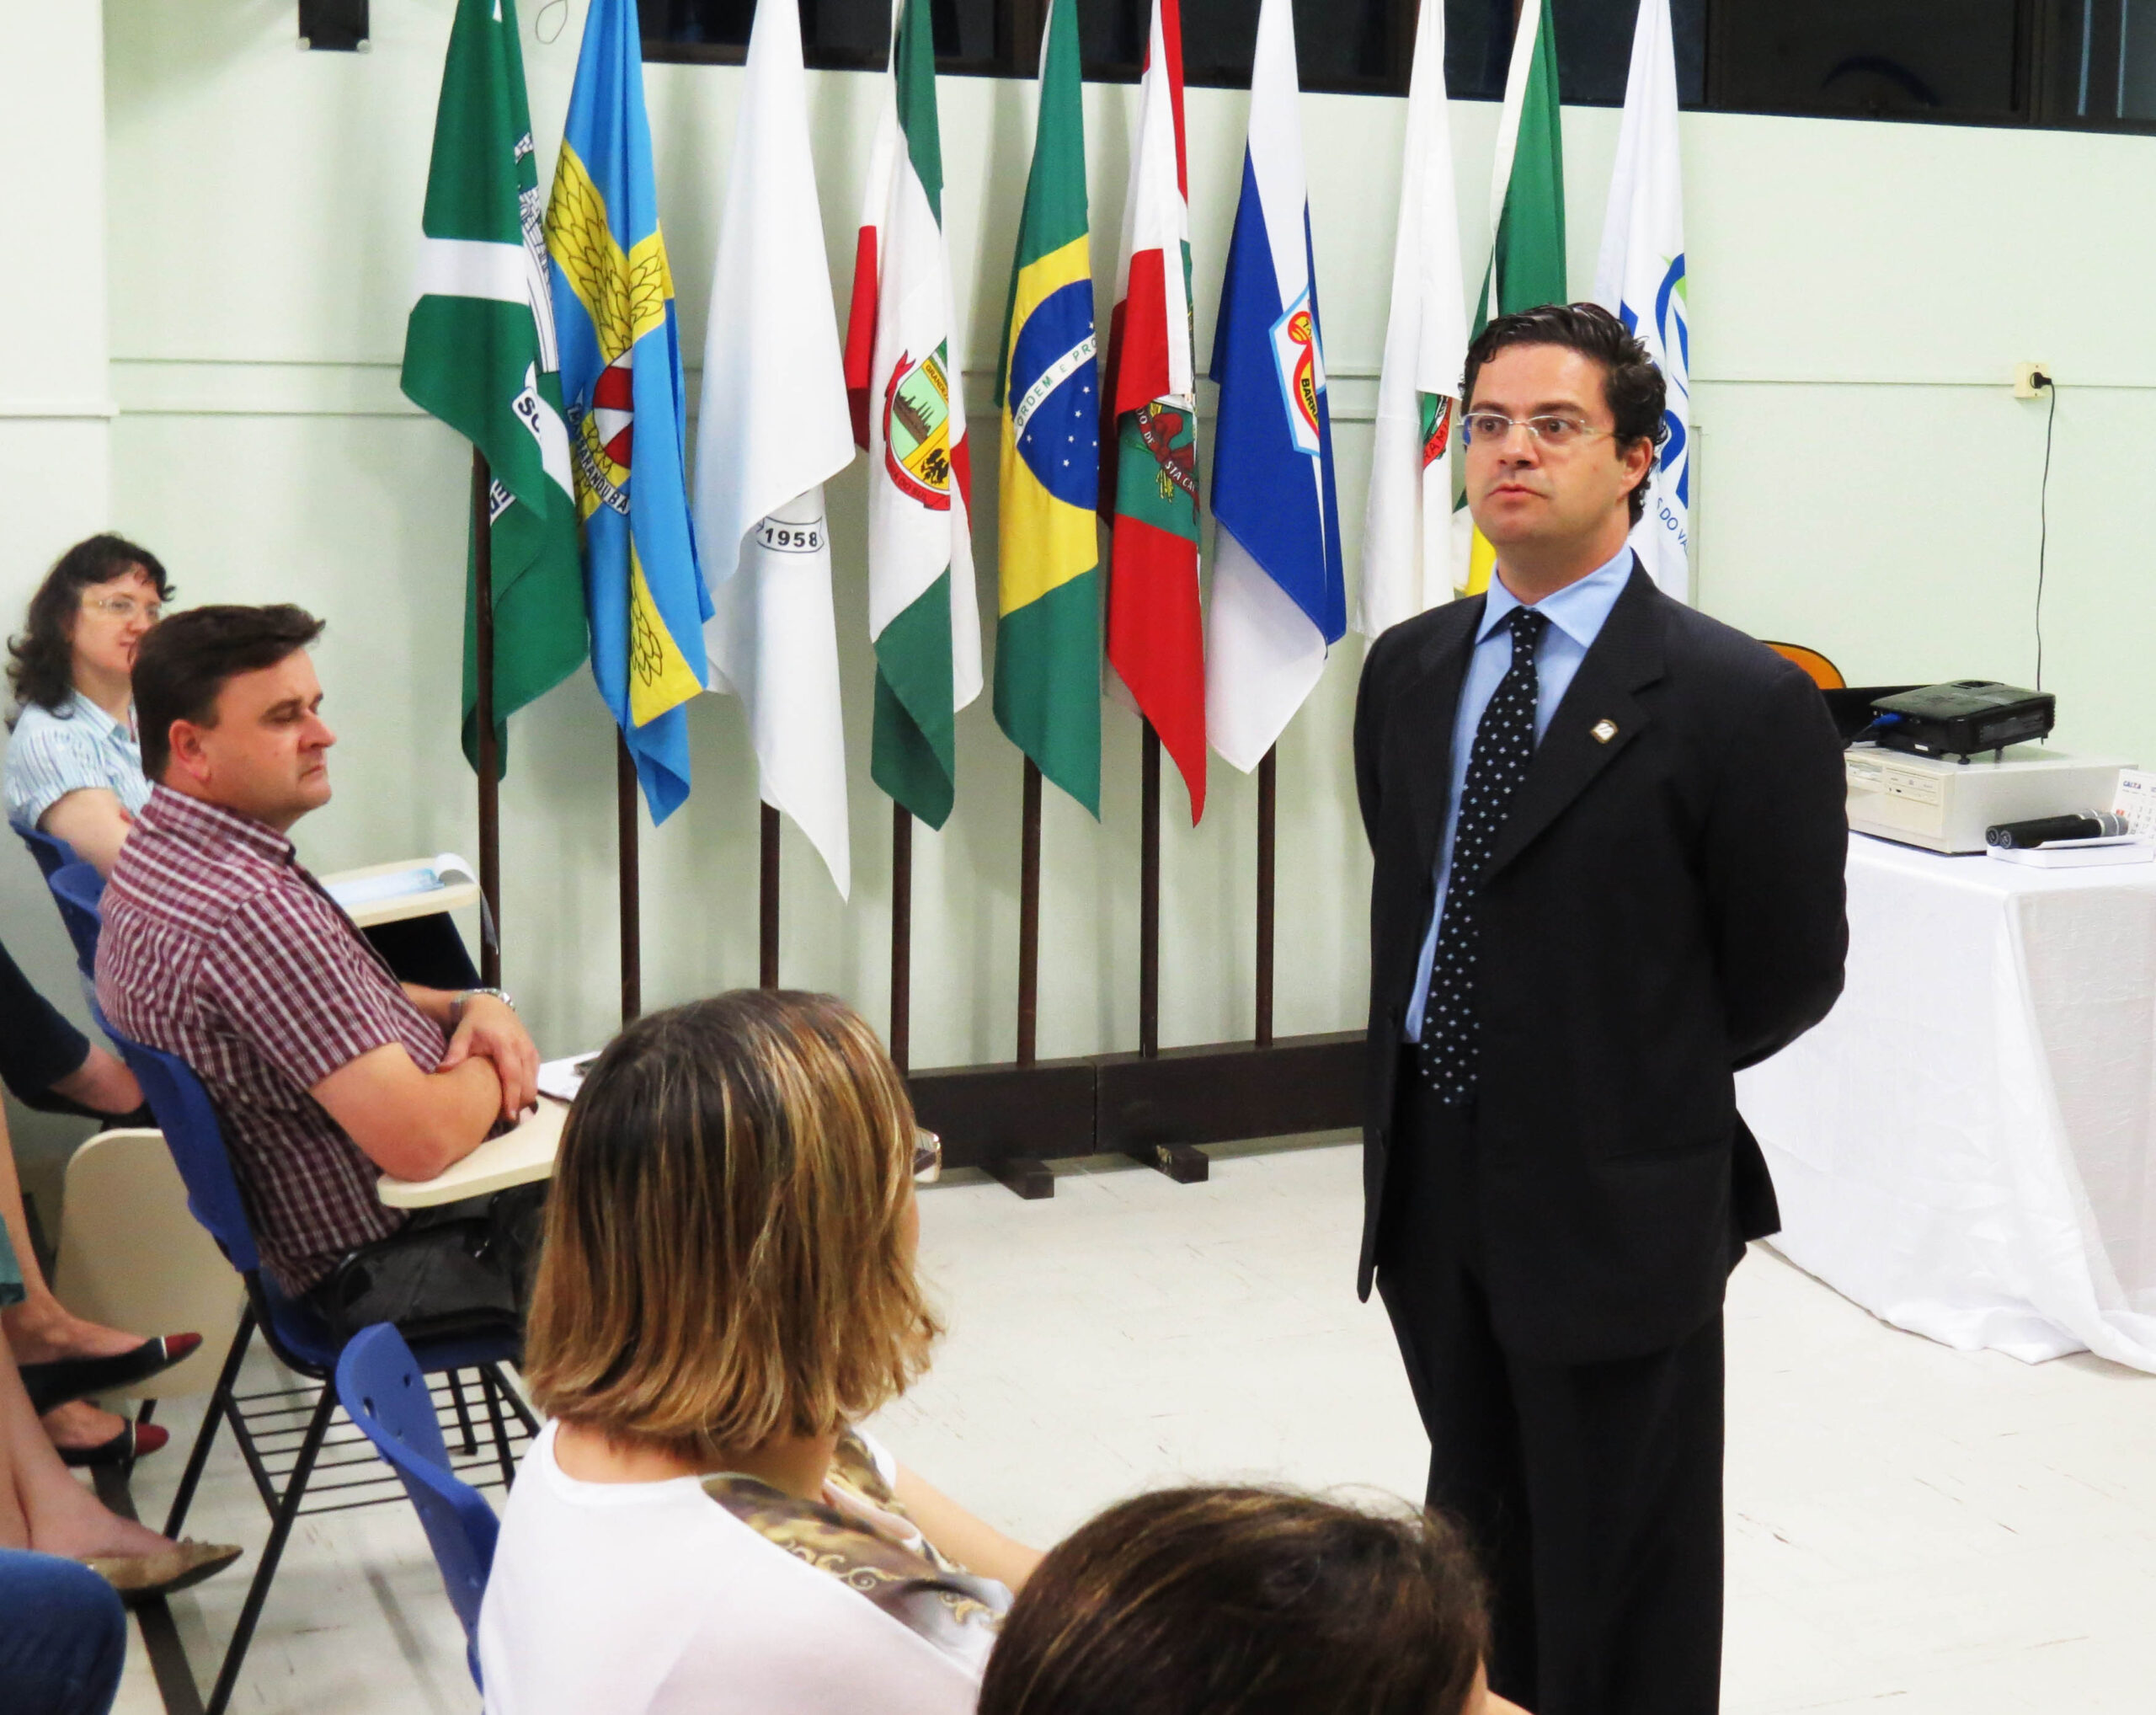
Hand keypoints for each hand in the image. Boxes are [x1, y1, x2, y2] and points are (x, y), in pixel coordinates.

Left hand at [438, 995, 537, 1121]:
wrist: (491, 1007)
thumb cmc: (474, 1024)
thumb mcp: (461, 1036)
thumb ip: (455, 1054)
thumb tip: (442, 1072)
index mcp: (505, 1045)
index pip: (512, 1075)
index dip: (512, 1097)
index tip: (509, 1116)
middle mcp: (523, 1049)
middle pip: (527, 1084)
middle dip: (519, 1103)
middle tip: (503, 1118)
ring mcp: (531, 1051)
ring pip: (534, 1083)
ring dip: (524, 1098)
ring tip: (508, 1110)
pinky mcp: (534, 1055)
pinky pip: (534, 1077)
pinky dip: (526, 1089)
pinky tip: (513, 1096)